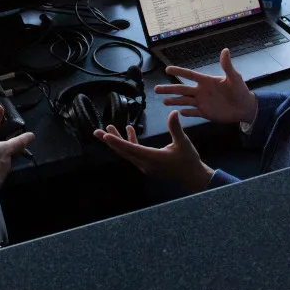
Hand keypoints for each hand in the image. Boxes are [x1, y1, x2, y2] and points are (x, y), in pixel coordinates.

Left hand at [94, 111, 213, 192]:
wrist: (193, 177)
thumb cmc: (189, 160)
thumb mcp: (183, 143)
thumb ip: (175, 128)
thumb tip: (173, 112)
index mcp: (152, 158)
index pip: (131, 149)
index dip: (118, 142)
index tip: (106, 136)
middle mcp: (145, 163)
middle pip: (124, 151)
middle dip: (110, 141)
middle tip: (96, 132)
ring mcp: (145, 166)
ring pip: (127, 152)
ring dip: (118, 141)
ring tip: (109, 129)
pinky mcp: (147, 165)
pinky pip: (134, 153)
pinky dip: (130, 142)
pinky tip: (130, 130)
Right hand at [155, 48, 257, 124]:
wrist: (245, 107)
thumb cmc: (240, 90)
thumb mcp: (234, 77)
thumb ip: (227, 66)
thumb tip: (225, 50)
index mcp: (206, 81)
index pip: (189, 75)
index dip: (179, 71)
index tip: (167, 69)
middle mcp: (201, 91)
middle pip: (182, 89)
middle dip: (169, 89)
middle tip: (156, 89)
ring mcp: (202, 102)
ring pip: (184, 101)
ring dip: (174, 101)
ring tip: (163, 101)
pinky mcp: (205, 113)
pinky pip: (193, 112)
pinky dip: (186, 113)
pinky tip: (179, 113)